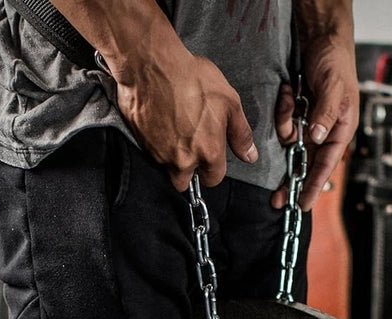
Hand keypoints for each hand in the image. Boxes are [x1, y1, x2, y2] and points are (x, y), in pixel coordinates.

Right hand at [114, 46, 257, 190]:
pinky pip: (149, 152)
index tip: (210, 154)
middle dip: (188, 170)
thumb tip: (250, 156)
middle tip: (189, 144)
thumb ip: (241, 134)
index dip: (213, 168)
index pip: (213, 179)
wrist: (152, 64)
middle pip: (185, 181)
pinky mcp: (140, 144)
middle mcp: (182, 160)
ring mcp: (158, 154)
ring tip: (173, 128)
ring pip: (165, 167)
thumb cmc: (191, 78)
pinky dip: (154, 143)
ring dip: (170, 155)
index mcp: (208, 153)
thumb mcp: (229, 102)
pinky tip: (159, 121)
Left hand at [272, 31, 357, 210]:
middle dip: (291, 179)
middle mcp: (326, 131)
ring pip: (291, 141)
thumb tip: (317, 137)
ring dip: (285, 124)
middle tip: (276, 200)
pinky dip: (283, 109)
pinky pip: (284, 122)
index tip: (303, 204)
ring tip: (292, 97)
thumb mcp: (335, 87)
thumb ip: (326, 113)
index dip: (315, 185)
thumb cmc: (336, 61)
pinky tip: (290, 90)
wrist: (322, 38)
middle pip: (306, 163)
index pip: (326, 165)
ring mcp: (311, 123)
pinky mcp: (298, 114)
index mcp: (342, 130)